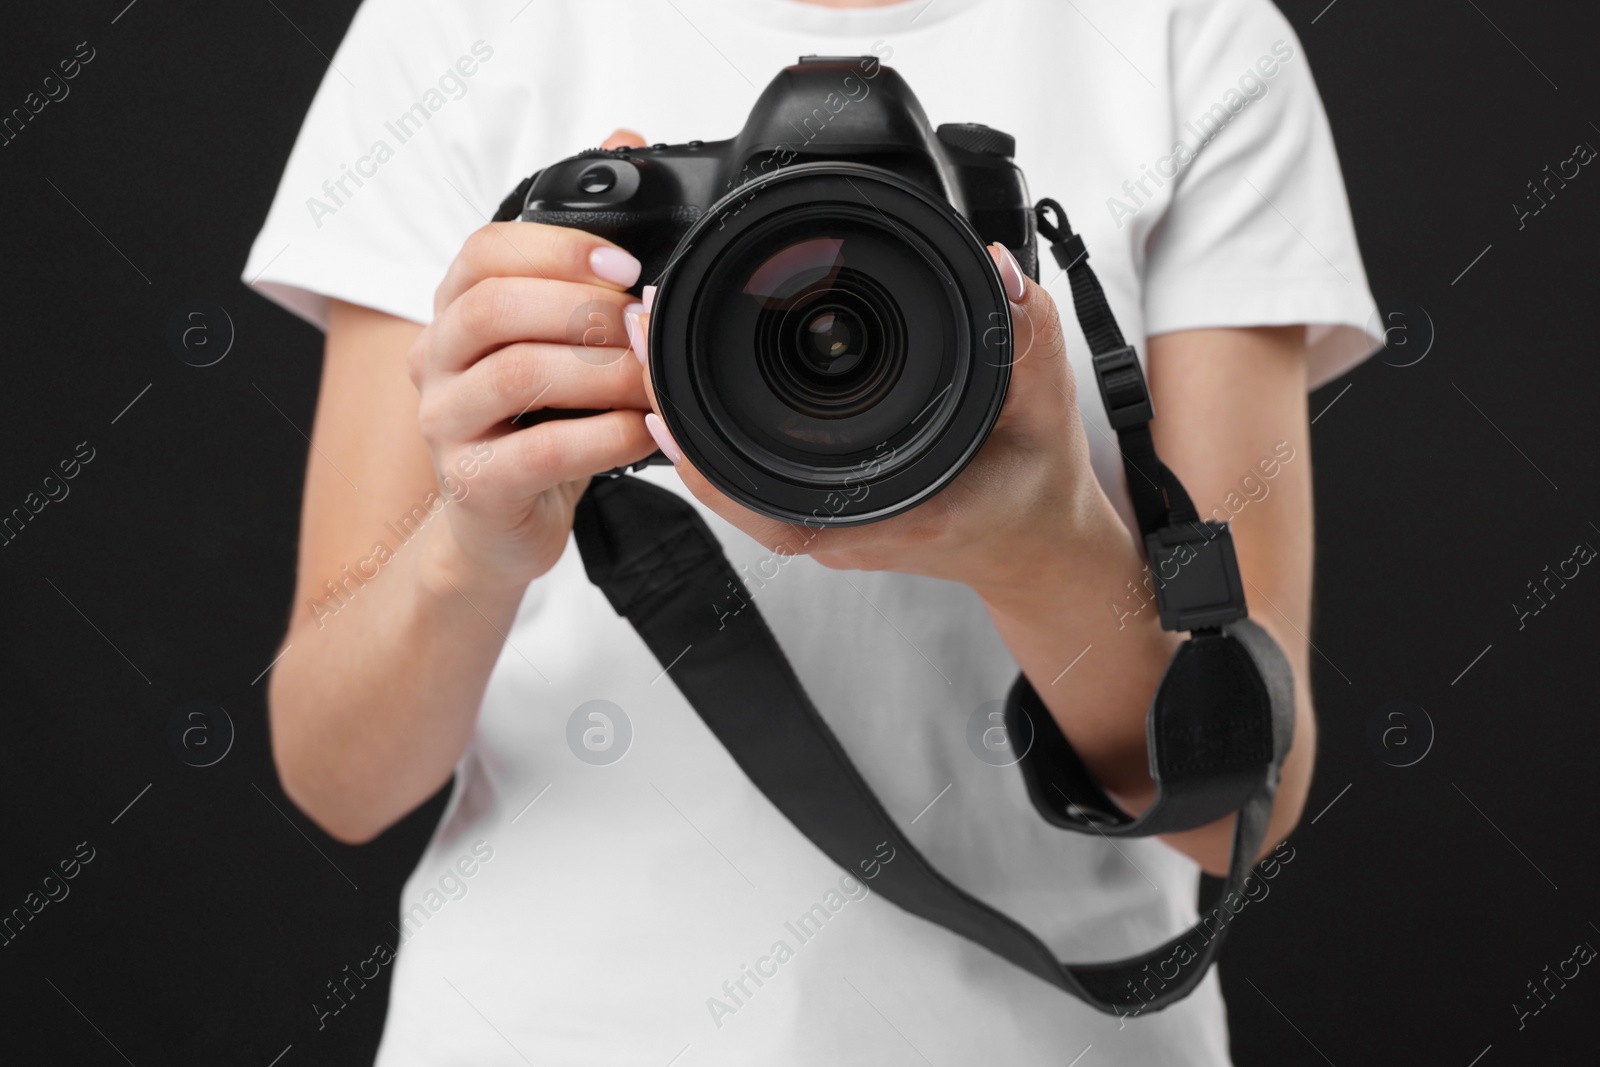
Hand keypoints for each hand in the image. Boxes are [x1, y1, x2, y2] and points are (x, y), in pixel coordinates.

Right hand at [408, 130, 657, 588]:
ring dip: (601, 373)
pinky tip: (642, 433)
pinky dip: (604, 437)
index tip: (626, 266)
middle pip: (492, 306)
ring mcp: (445, 424)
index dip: (558, 250)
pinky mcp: (471, 485)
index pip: (484, 252)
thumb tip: (625, 141)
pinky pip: (539, 450)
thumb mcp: (558, 332)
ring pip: (516, 374)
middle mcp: (438, 359)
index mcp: (456, 309)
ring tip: (652, 383)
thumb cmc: (535, 421)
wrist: (499, 522)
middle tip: (645, 328)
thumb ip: (583, 248)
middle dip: (583, 310)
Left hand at [631, 247, 1116, 595]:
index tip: (661, 393)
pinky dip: (717, 421)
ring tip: (655, 336)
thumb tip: (998, 269)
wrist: (1035, 545)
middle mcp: (839, 524)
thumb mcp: (1046, 410)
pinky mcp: (823, 500)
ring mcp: (825, 516)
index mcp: (881, 514)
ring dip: (691, 408)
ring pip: (733, 472)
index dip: (704, 453)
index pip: (766, 498)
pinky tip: (695, 371)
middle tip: (640, 329)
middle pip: (729, 476)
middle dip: (678, 405)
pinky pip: (753, 468)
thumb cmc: (1035, 491)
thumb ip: (1028, 339)